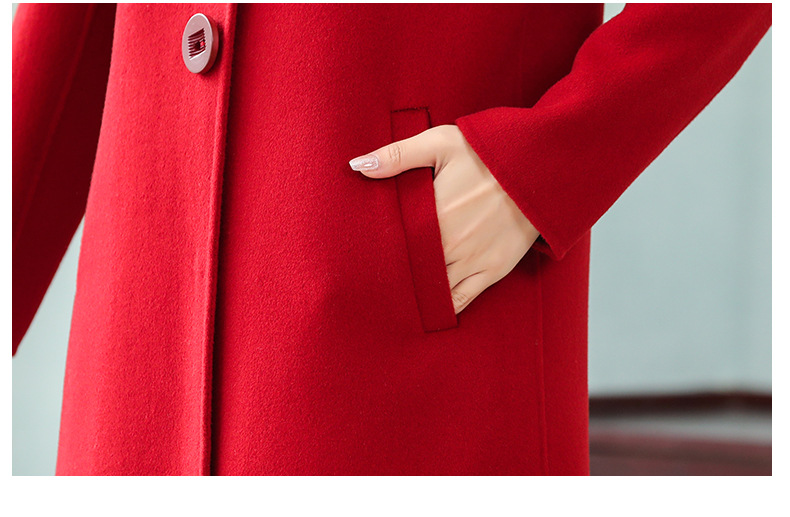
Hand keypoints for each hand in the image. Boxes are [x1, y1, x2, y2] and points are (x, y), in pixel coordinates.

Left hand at [349, 124, 539, 313]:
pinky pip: (461, 299)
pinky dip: (443, 305)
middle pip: (411, 270)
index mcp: (431, 217)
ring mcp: (472, 262)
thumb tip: (358, 165)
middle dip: (394, 273)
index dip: (378, 253)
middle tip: (374, 278)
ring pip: (433, 288)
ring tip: (396, 294)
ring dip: (416, 290)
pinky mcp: (492, 270)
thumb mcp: (440, 143)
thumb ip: (397, 156)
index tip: (363, 255)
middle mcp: (449, 246)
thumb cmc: (488, 151)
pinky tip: (429, 305)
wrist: (541, 166)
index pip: (394, 246)